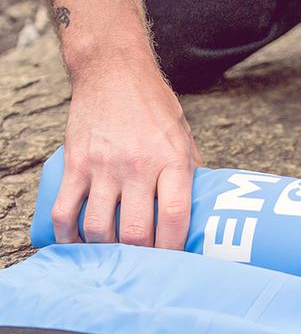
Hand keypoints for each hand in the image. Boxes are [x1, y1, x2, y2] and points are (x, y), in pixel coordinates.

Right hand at [52, 61, 201, 248]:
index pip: (174, 217)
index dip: (173, 248)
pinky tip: (77, 244)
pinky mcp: (75, 163)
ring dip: (106, 250)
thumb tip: (201, 211)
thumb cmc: (155, 108)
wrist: (113, 70)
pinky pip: (65, 210)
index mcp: (171, 160)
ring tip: (115, 255)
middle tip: (144, 263)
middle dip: (141, 257)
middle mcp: (137, 165)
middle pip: (135, 231)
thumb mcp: (185, 138)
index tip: (174, 260)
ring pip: (98, 227)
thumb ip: (192, 175)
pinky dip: (68, 235)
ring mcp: (102, 165)